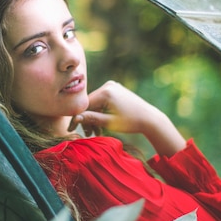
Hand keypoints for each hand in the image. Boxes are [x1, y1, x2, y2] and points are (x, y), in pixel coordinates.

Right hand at [69, 80, 185, 156]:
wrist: (150, 119)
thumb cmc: (131, 122)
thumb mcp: (109, 122)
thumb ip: (91, 119)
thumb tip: (74, 118)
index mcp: (106, 92)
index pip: (85, 105)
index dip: (77, 118)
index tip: (71, 130)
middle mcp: (108, 85)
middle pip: (90, 104)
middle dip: (88, 119)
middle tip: (89, 134)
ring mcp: (113, 86)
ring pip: (96, 103)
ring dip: (95, 117)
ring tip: (97, 132)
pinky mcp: (116, 89)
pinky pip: (103, 101)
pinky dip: (101, 111)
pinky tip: (102, 123)